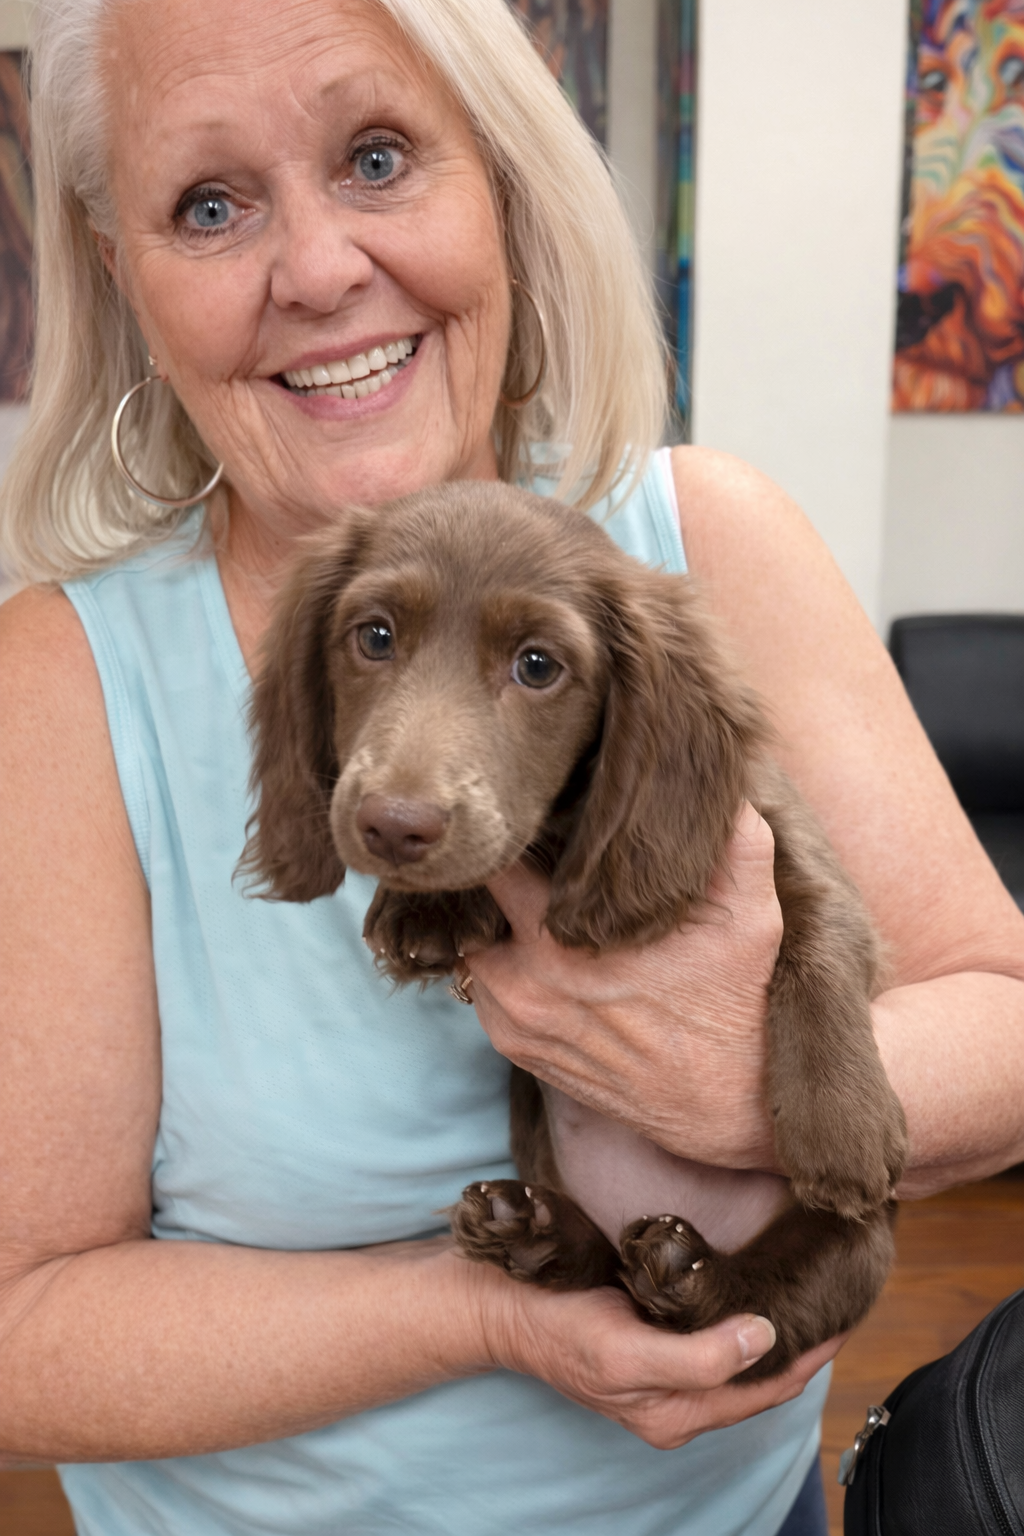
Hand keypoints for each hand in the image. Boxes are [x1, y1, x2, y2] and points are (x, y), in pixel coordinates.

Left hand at [465, 803, 782, 1168]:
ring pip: (476, 949)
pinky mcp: (521, 1053)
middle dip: (500, 879)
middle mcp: (525, 985)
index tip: (539, 819)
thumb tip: (728, 785)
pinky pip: (485, 993)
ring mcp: (517, 1024)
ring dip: (498, 927)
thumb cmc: (740, 1007)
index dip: (517, 835)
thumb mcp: (753, 916)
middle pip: (477, 906)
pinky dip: (504, 969)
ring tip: (537, 905)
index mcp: (561, 943)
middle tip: (534, 857)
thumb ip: (738, 841)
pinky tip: (542, 954)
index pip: (499, 866)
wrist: (733, 1108)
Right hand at [482, 1270, 843, 1449]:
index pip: (769, 1388)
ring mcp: (662, 1372)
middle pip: (760, 1376)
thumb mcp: (626, 1352)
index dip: (812, 1355)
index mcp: (678, 1412)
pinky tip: (752, 1284)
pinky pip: (712, 1336)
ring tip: (808, 1288)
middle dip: (802, 1343)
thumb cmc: (559, 1329)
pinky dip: (741, 1315)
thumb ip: (698, 1356)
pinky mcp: (647, 1342)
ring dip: (775, 1328)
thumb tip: (764, 1335)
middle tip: (838, 1294)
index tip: (847, 1313)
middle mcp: (677, 1399)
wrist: (502, 1308)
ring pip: (738, 1356)